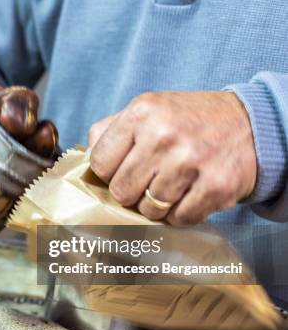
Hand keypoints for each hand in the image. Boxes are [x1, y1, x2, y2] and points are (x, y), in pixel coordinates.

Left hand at [88, 91, 256, 224]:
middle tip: (149, 179)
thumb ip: (108, 132)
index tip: (123, 168)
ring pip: (148, 210)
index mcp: (141, 113)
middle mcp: (164, 135)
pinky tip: (190, 193)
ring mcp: (190, 162)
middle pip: (121, 191)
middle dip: (132, 191)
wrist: (248, 124)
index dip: (108, 172)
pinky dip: (181, 212)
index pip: (99, 163)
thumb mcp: (146, 110)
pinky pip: (178, 219)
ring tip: (171, 184)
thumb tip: (81, 162)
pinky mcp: (215, 187)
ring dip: (156, 204)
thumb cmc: (185, 121)